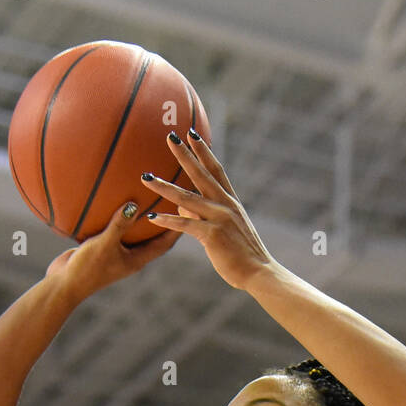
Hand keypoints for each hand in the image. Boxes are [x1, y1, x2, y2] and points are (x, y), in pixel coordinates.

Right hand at [45, 201, 180, 300]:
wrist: (61, 286)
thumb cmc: (85, 269)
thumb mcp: (103, 244)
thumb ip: (119, 225)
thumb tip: (135, 204)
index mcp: (137, 260)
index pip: (165, 243)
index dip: (179, 227)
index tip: (191, 209)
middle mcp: (130, 256)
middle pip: (154, 236)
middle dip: (166, 219)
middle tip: (174, 196)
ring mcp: (116, 252)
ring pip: (134, 231)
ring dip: (141, 215)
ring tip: (148, 193)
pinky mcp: (101, 246)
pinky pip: (114, 227)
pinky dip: (117, 214)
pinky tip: (113, 195)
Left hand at [140, 130, 274, 290]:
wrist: (259, 272)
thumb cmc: (242, 255)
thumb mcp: (225, 231)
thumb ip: (202, 216)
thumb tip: (180, 207)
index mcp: (231, 202)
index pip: (215, 170)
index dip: (203, 151)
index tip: (192, 134)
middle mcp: (225, 205)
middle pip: (201, 175)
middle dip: (184, 155)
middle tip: (170, 137)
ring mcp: (219, 219)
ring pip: (186, 198)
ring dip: (164, 187)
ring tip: (146, 176)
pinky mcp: (212, 235)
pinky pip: (185, 225)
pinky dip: (167, 221)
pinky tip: (152, 217)